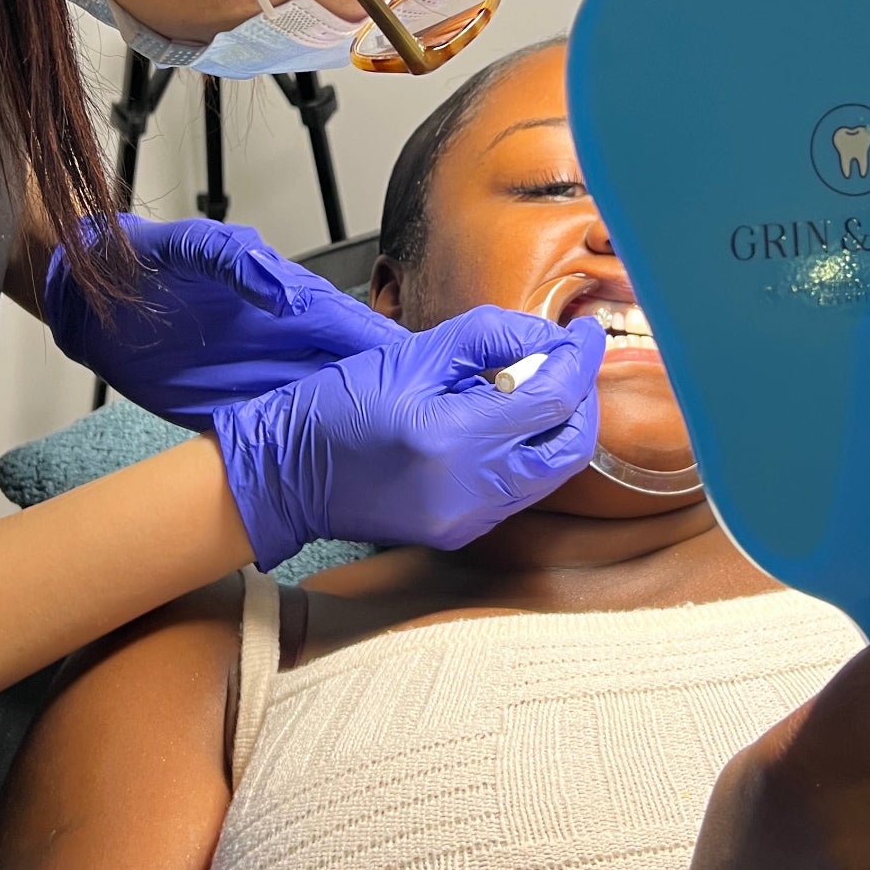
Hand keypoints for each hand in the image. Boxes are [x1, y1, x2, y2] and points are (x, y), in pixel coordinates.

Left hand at [43, 217, 403, 428]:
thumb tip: (288, 292)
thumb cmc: (144, 262)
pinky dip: (318, 453)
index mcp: (290, 299)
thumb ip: (240, 263)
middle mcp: (290, 341)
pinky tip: (343, 475)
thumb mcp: (190, 250)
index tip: (432, 375)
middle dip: (396, 399)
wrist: (93, 302)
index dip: (393, 353)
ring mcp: (269, 377)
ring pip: (332, 408)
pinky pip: (290, 433)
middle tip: (438, 430)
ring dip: (365, 432)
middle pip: (357, 375)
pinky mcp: (241, 409)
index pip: (354, 329)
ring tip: (406, 460)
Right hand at [212, 306, 603, 565]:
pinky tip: (497, 425)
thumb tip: (544, 336)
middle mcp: (469, 491)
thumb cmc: (334, 409)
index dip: (578, 361)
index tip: (584, 335)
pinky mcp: (460, 533)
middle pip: (569, 448)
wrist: (285, 474)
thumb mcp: (411, 354)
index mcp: (454, 439)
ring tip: (523, 388)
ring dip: (552, 428)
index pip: (553, 400)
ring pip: (549, 474)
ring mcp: (467, 520)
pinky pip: (518, 492)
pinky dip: (524, 454)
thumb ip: (487, 338)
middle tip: (564, 362)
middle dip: (578, 401)